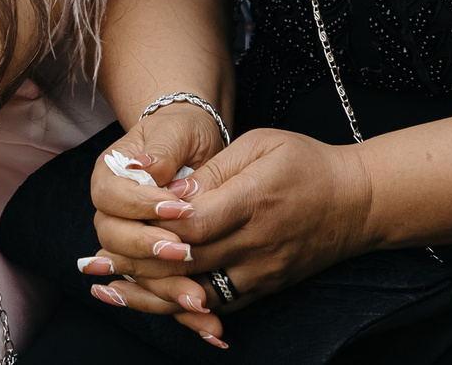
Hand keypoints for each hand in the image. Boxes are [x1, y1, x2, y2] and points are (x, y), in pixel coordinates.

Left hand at [81, 128, 376, 346]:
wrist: (357, 203)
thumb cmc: (305, 163)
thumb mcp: (261, 144)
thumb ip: (215, 168)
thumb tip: (172, 193)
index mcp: (254, 201)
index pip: (196, 223)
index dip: (159, 223)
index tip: (126, 217)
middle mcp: (258, 243)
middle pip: (188, 262)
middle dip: (137, 261)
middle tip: (94, 259)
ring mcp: (263, 271)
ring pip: (198, 293)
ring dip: (150, 293)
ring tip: (107, 287)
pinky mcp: (265, 287)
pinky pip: (219, 304)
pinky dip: (181, 306)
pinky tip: (149, 301)